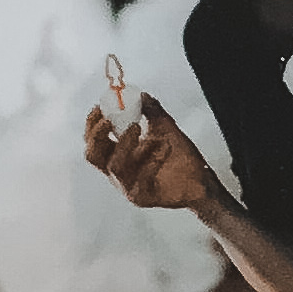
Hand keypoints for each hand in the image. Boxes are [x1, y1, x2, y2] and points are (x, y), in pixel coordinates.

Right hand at [84, 94, 215, 216]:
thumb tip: (142, 95)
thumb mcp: (165, 128)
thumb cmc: (180, 157)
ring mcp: (128, 185)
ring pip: (115, 165)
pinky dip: (151, 159)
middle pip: (93, 156)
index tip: (101, 106)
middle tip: (109, 119)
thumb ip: (152, 111)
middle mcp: (118, 171)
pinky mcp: (142, 196)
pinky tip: (164, 148)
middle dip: (97, 135)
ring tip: (141, 128)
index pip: (93, 141)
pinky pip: (140, 178)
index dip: (92, 124)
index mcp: (117, 154)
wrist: (200, 180)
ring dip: (126, 143)